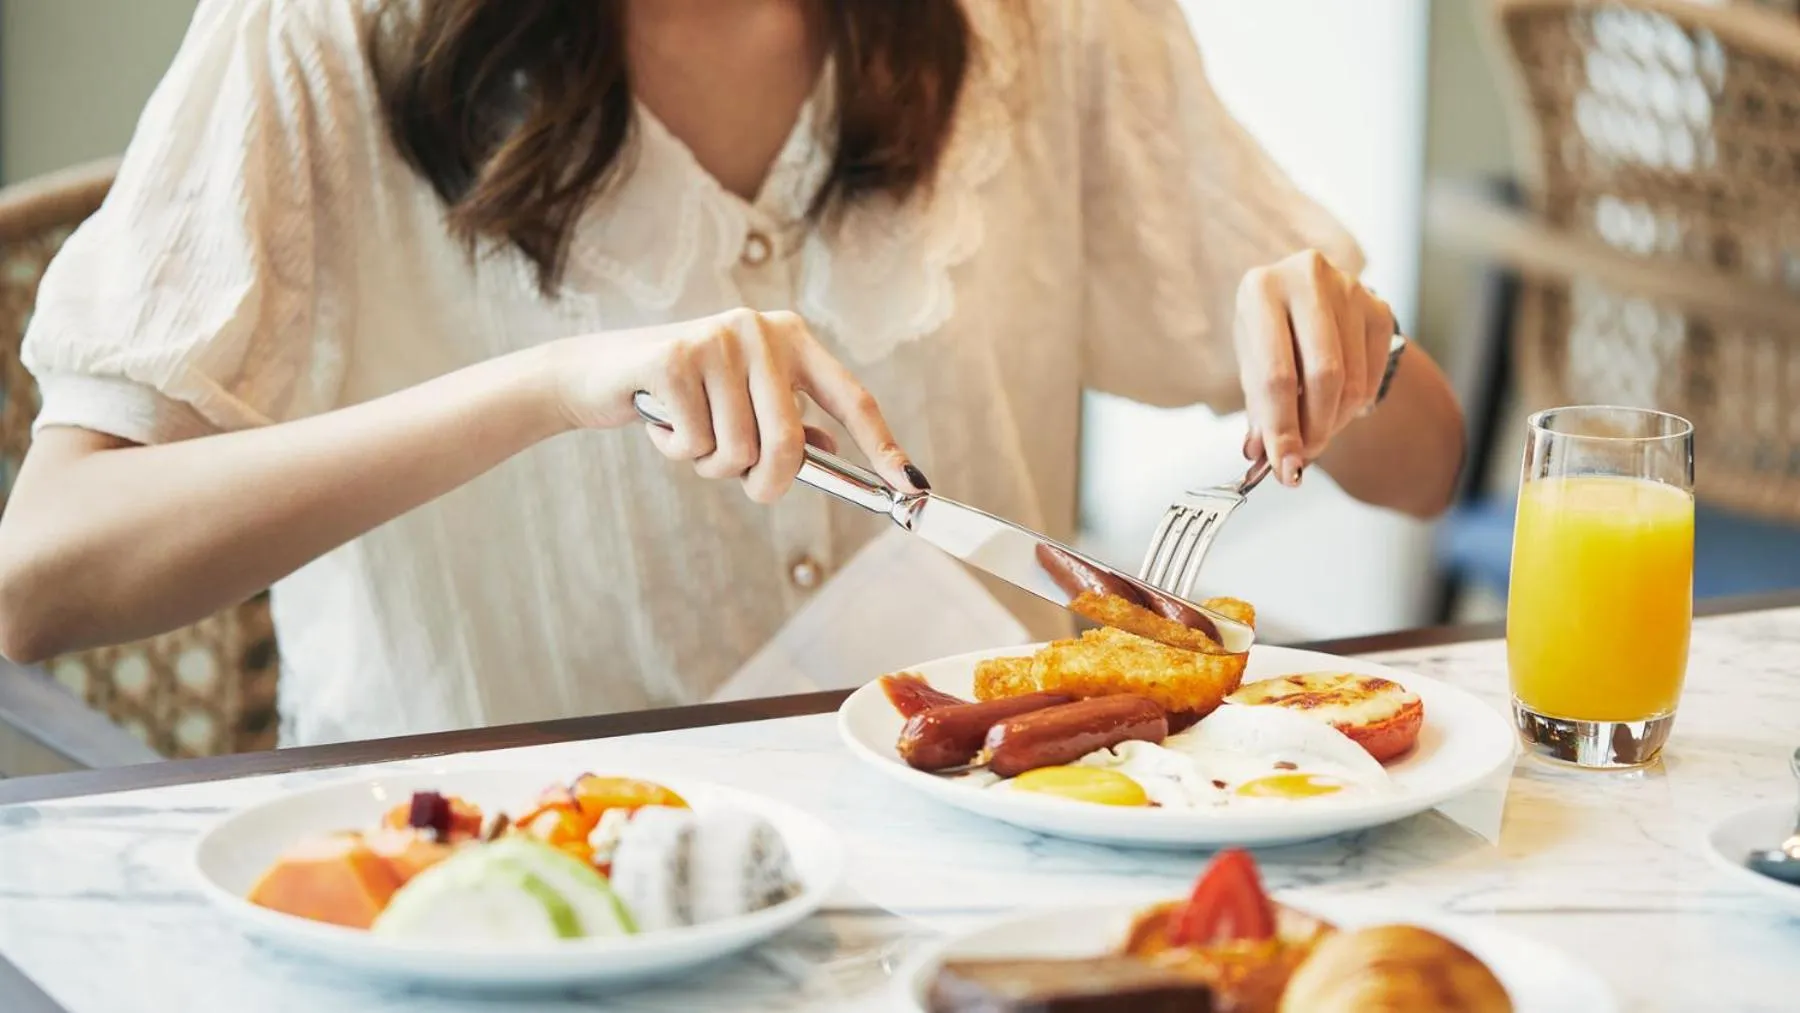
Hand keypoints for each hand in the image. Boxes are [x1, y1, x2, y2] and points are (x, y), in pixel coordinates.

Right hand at [549, 308, 923, 503]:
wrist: (600, 374)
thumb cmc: (684, 396)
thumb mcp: (744, 402)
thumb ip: (790, 422)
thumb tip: (832, 453)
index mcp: (792, 338)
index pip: (852, 398)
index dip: (882, 447)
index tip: (911, 489)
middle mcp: (760, 330)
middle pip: (789, 443)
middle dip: (767, 482)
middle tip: (746, 485)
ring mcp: (717, 340)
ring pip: (738, 451)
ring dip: (711, 465)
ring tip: (688, 434)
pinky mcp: (674, 359)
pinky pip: (695, 445)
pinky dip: (677, 451)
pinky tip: (661, 422)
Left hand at [1233, 250, 1395, 486]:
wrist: (1301, 293)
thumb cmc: (1269, 333)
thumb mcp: (1252, 363)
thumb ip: (1259, 409)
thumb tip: (1264, 457)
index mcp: (1261, 290)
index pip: (1276, 374)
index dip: (1282, 428)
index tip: (1285, 467)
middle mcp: (1308, 279)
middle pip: (1325, 376)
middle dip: (1316, 429)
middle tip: (1304, 458)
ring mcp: (1350, 289)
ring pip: (1352, 382)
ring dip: (1334, 422)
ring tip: (1315, 432)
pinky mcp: (1379, 307)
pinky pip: (1373, 377)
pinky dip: (1354, 405)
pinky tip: (1335, 404)